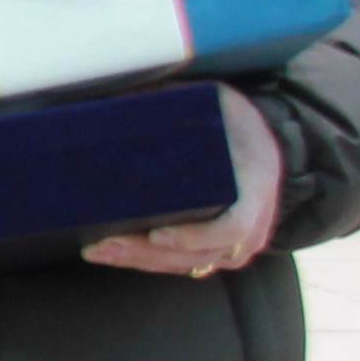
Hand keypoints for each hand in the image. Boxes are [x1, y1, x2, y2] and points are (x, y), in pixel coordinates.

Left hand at [86, 84, 285, 277]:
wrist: (262, 142)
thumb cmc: (232, 120)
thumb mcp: (215, 101)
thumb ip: (174, 99)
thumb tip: (119, 96)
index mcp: (255, 185)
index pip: (232, 225)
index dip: (195, 235)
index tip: (157, 233)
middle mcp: (254, 224)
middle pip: (201, 254)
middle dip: (148, 253)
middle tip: (104, 244)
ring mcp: (239, 243)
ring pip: (188, 264)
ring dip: (140, 261)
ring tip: (97, 250)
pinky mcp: (219, 250)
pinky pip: (185, 264)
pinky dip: (149, 262)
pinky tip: (113, 254)